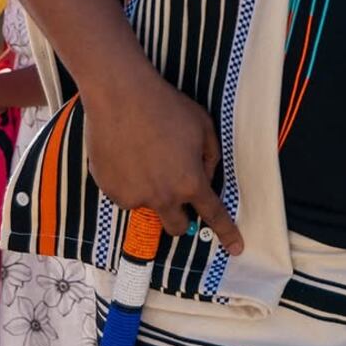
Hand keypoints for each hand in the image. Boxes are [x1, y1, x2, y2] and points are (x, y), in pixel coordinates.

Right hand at [82, 67, 242, 254]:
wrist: (120, 96)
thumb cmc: (166, 108)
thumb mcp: (203, 127)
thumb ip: (210, 157)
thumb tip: (205, 176)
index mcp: (189, 183)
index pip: (213, 215)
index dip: (227, 233)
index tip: (236, 249)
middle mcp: (162, 196)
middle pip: (176, 227)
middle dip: (182, 217)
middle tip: (178, 193)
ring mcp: (133, 196)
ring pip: (148, 207)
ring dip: (152, 193)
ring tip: (146, 157)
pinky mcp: (109, 190)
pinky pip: (126, 195)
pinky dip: (130, 182)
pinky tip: (128, 155)